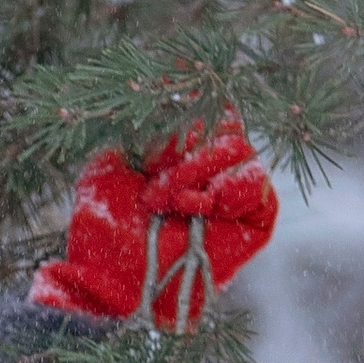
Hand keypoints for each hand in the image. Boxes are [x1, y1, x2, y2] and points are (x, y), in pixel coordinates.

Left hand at [31, 110, 277, 327]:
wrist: (110, 281)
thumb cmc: (101, 231)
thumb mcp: (104, 170)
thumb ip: (130, 135)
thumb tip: (159, 98)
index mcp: (177, 151)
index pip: (204, 108)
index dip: (193, 97)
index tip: (180, 81)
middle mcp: (209, 170)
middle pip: (224, 129)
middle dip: (187, 155)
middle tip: (156, 191)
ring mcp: (232, 197)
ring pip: (242, 153)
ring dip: (204, 172)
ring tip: (174, 204)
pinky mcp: (252, 226)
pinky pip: (262, 192)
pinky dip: (235, 189)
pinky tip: (207, 205)